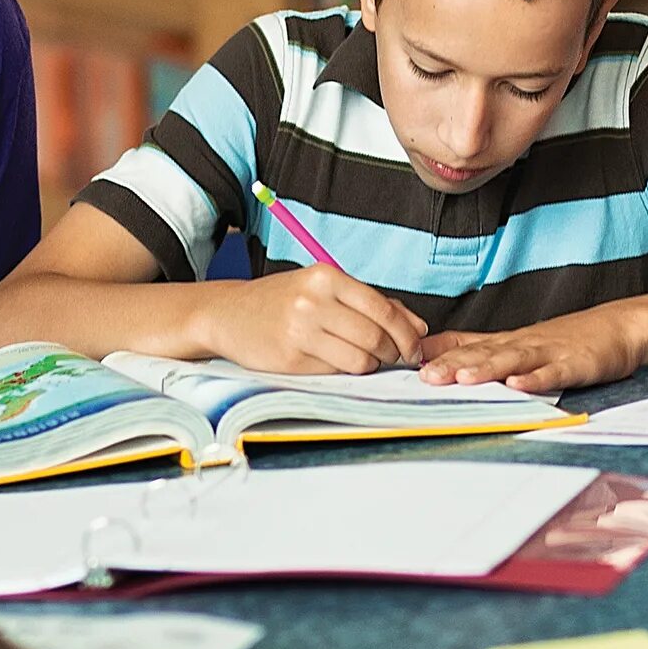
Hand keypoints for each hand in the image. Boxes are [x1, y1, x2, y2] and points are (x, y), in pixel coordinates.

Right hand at [203, 265, 426, 374]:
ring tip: (364, 359)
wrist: (229, 314)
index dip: (407, 334)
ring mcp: (300, 331)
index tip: (415, 346)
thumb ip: (371, 303)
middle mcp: (313, 301)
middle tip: (394, 357)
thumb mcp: (324, 288)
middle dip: (393, 353)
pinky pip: (335, 372)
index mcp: (327, 276)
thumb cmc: (284, 300)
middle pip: (376, 337)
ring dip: (370, 365)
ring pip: (359, 359)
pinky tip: (335, 361)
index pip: (383, 310)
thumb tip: (418, 327)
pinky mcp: (290, 359)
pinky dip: (344, 370)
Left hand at [419, 306, 644, 393]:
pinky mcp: (575, 364)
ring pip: (513, 360)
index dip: (437, 353)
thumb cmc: (567, 340)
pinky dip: (537, 380)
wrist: (619, 327)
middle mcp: (523, 344)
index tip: (406, 361)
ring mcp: (549, 352)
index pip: (466, 344)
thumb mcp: (522, 343)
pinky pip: (554, 373)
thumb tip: (440, 358)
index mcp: (508, 342)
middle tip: (425, 378)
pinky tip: (519, 386)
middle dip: (453, 365)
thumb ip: (484, 350)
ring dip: (487, 369)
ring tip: (463, 377)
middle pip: (483, 353)